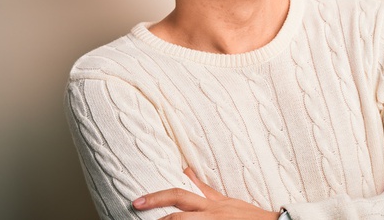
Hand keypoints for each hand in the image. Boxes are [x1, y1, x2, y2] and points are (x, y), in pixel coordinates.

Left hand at [132, 167, 278, 219]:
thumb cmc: (247, 214)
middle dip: (157, 210)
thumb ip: (203, 187)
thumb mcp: (224, 199)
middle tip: (137, 207)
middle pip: (179, 211)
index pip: (181, 195)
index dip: (158, 196)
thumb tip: (184, 170)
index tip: (139, 200)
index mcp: (210, 203)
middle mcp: (211, 214)